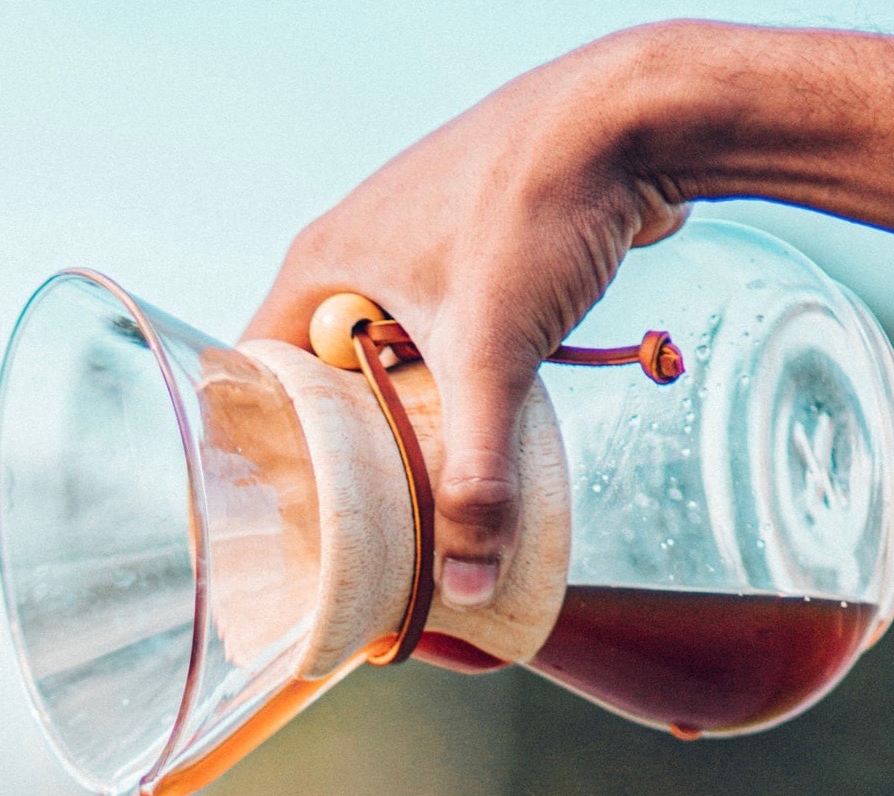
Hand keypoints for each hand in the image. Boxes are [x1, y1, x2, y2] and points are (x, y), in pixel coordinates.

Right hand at [243, 27, 688, 608]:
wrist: (638, 114)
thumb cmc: (538, 205)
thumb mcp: (494, 357)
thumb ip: (477, 475)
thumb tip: (469, 583)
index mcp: (321, 265)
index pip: (255, 375)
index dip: (264, 449)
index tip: (285, 517)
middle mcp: (355, 251)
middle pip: (321, 376)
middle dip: (343, 448)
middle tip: (359, 520)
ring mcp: (414, 244)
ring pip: (384, 356)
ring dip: (403, 415)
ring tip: (420, 483)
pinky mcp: (471, 247)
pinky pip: (438, 332)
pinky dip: (452, 378)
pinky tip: (481, 418)